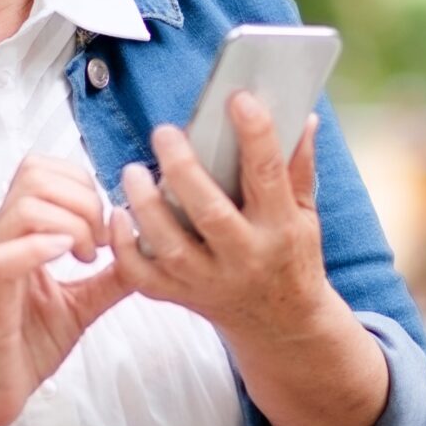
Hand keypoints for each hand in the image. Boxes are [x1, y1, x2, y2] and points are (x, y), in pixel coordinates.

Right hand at [0, 156, 130, 425]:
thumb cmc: (27, 346)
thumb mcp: (82, 304)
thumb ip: (110, 276)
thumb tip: (146, 251)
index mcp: (20, 232)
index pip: (42, 168)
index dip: (82, 184)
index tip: (105, 227)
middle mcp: (1, 236)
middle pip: (35, 173)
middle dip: (82, 200)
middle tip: (100, 244)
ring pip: (26, 205)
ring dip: (71, 225)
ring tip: (87, 260)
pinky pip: (6, 252)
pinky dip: (44, 248)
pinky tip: (68, 262)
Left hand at [111, 92, 341, 347]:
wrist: (281, 326)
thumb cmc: (292, 260)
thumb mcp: (307, 216)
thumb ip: (300, 168)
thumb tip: (304, 117)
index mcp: (280, 228)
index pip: (268, 176)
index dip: (255, 135)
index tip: (239, 99)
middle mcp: (245, 256)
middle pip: (209, 212)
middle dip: (183, 169)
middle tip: (164, 133)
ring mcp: (210, 280)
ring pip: (170, 245)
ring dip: (145, 206)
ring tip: (132, 172)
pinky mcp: (182, 296)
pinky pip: (143, 276)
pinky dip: (125, 247)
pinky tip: (118, 215)